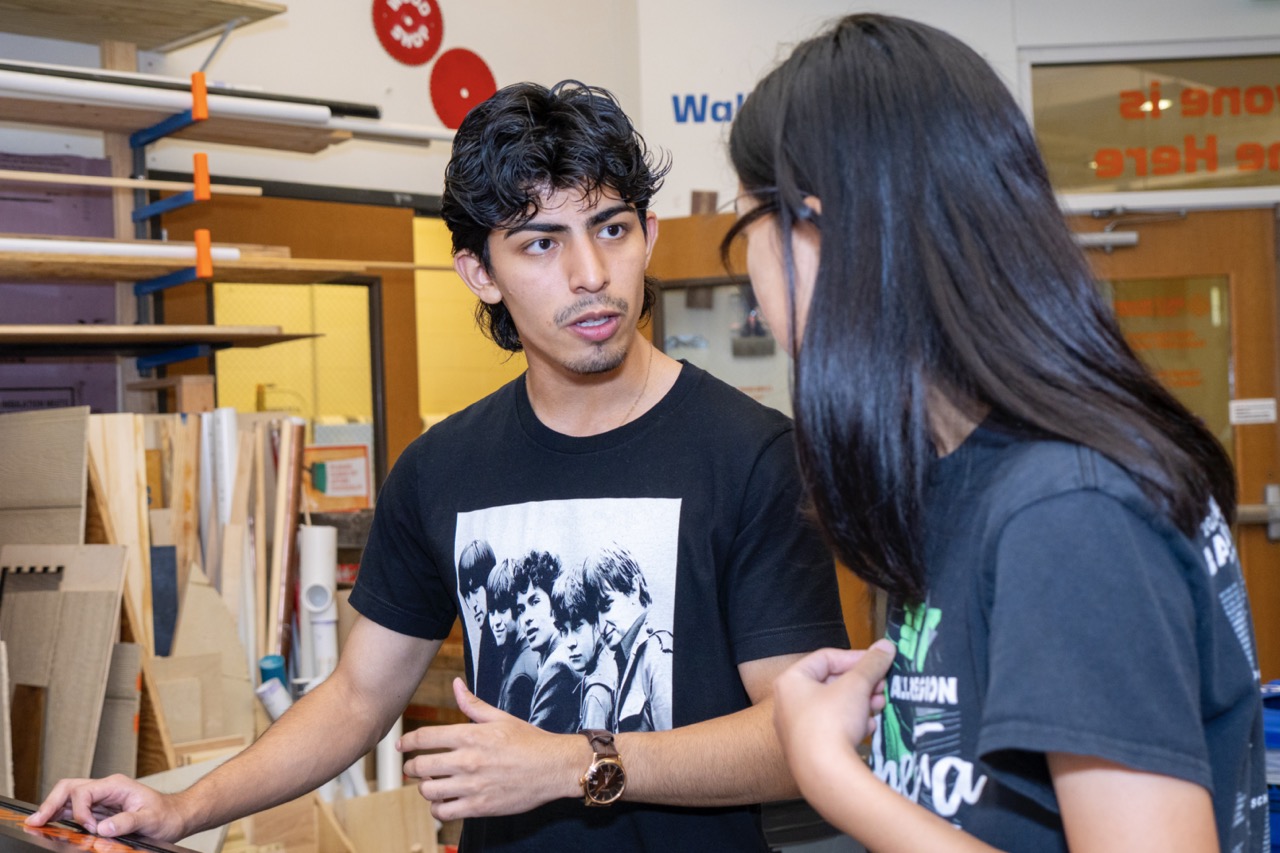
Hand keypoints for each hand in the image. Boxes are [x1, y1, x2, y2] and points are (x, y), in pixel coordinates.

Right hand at [25, 775, 186, 840]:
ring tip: (35, 823)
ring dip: (52, 809)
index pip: (84, 792)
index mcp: (116, 785)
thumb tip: (102, 827)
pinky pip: (75, 809)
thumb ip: (127, 821)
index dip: (80, 812)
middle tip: (35, 821)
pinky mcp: (100, 809)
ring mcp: (102, 798)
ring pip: (68, 797)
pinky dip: (61, 816)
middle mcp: (106, 788)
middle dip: (51, 803)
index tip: (89, 829)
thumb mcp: (151, 819)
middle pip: (69, 788)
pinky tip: (51, 825)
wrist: (175, 816)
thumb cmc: (166, 815)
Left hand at [398, 678, 579, 820]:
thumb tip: (456, 684)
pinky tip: (443, 802)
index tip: (402, 745)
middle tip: (414, 768)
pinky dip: (438, 808)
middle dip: (412, 767)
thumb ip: (473, 704)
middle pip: (420, 765)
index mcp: (470, 735)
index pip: (425, 737)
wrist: (554, 767)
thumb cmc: (530, 741)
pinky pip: (444, 812)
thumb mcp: (500, 717)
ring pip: (428, 790)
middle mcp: (467, 760)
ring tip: (431, 785)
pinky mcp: (479, 806)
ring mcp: (472, 785)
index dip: (407, 741)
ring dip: (425, 788)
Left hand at [772, 640, 895, 789]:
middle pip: (830, 683)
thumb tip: (886, 646)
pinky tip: (868, 727)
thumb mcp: (856, 686)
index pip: (825, 658)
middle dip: (861, 683)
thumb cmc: (832, 721)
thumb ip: (872, 664)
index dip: (855, 657)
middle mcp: (787, 703)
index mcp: (791, 681)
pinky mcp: (808, 750)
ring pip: (833, 706)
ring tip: (880, 705)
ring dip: (860, 702)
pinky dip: (851, 723)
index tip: (878, 662)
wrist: (825, 774)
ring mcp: (796, 729)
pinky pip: (832, 728)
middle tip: (882, 685)